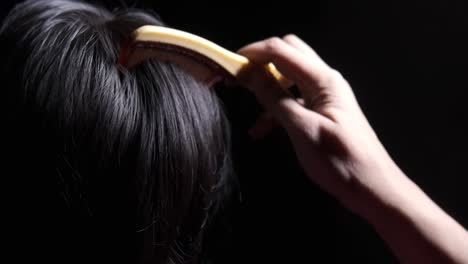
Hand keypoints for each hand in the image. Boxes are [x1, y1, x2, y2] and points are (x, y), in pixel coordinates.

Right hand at [238, 35, 400, 214]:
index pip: (282, 51)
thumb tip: (250, 73)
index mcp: (323, 80)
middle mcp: (325, 81)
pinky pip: (293, 100)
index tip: (229, 64)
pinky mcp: (321, 112)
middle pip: (288, 54)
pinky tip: (261, 129)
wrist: (371, 187)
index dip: (253, 53)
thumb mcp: (302, 129)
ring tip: (245, 104)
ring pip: (288, 77)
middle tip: (237, 78)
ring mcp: (324, 96)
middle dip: (260, 62)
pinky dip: (275, 108)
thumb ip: (275, 98)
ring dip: (266, 87)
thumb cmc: (341, 162)